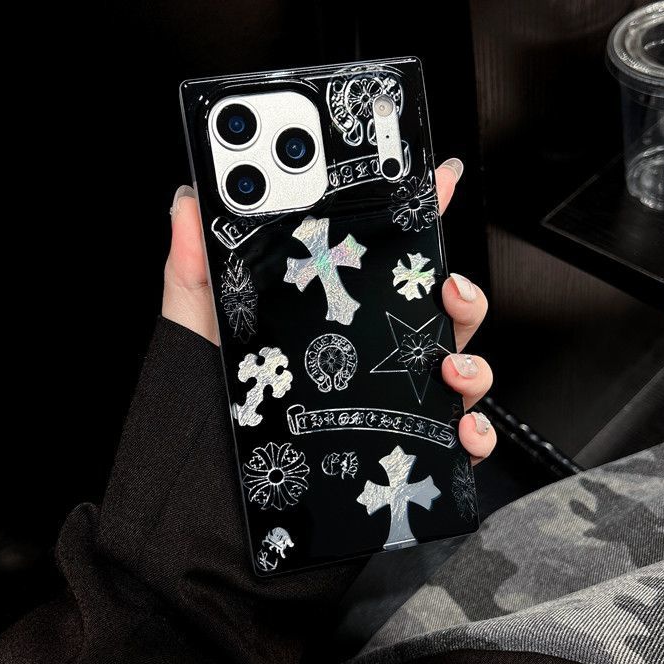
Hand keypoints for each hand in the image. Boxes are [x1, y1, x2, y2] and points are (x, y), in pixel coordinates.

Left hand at [163, 159, 495, 464]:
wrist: (207, 477)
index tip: (443, 185)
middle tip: (448, 289)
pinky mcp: (398, 443)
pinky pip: (454, 437)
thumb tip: (189, 201)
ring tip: (449, 368)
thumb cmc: (203, 396)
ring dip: (472, 363)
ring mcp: (388, 396)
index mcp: (333, 311)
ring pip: (458, 367)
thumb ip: (192, 261)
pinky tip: (459, 429)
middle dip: (462, 294)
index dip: (421, 216)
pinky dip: (474, 432)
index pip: (386, 257)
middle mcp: (369, 349)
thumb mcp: (197, 321)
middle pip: (438, 312)